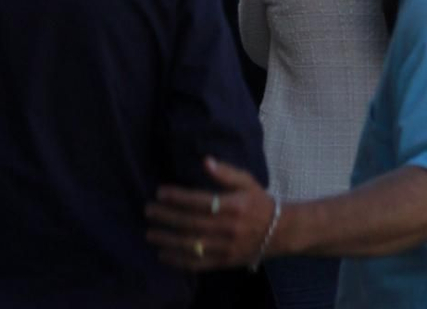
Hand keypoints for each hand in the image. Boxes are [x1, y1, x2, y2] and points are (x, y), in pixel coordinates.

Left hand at [146, 159, 274, 271]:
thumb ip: (225, 172)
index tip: (160, 192)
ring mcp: (226, 248)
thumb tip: (205, 161)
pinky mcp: (224, 262)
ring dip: (168, 240)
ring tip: (150, 234)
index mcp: (233, 205)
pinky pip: (198, 264)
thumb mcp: (246, 181)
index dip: (178, 197)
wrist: (278, 232)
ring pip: (192, 245)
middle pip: (191, 223)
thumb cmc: (258, 201)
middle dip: (166, 217)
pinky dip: (179, 262)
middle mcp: (228, 228)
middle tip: (148, 211)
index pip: (200, 201)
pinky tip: (163, 256)